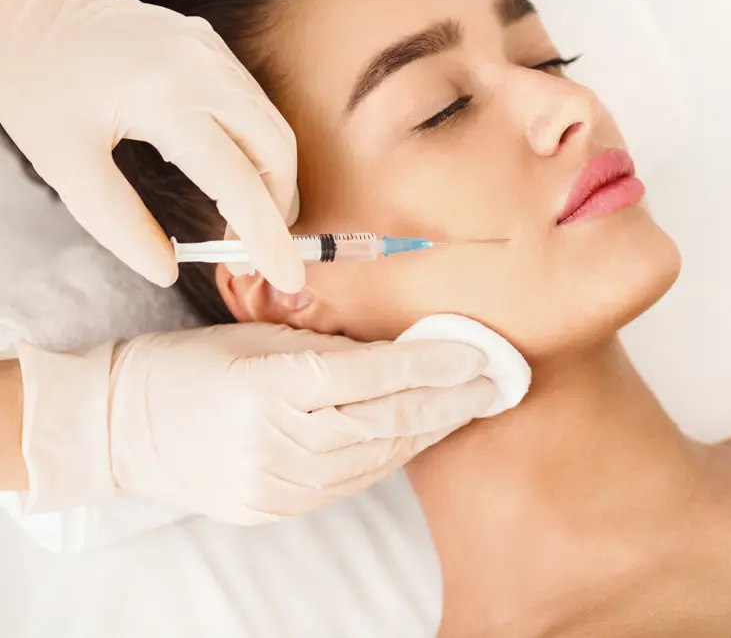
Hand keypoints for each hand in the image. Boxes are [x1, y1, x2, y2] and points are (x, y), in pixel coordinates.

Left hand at [0, 0, 302, 291]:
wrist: (26, 8)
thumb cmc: (35, 82)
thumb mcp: (63, 162)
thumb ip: (118, 222)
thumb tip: (166, 271)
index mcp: (165, 98)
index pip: (237, 182)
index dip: (266, 237)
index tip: (287, 277)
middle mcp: (203, 69)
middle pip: (275, 152)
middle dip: (277, 209)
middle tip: (251, 253)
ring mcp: (213, 52)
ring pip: (274, 127)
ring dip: (272, 180)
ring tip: (243, 222)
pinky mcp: (212, 47)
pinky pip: (256, 105)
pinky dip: (258, 149)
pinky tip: (233, 174)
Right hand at [18, 324, 496, 523]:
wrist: (124, 426)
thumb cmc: (194, 363)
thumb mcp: (261, 334)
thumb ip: (331, 345)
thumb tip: (404, 347)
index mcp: (264, 383)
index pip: (369, 375)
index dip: (429, 365)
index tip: (475, 354)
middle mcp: (271, 440)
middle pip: (382, 421)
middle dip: (446, 403)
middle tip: (493, 384)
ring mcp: (272, 483)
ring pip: (374, 457)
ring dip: (427, 431)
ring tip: (466, 407)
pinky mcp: (274, 508)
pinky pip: (350, 482)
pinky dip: (390, 456)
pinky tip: (418, 435)